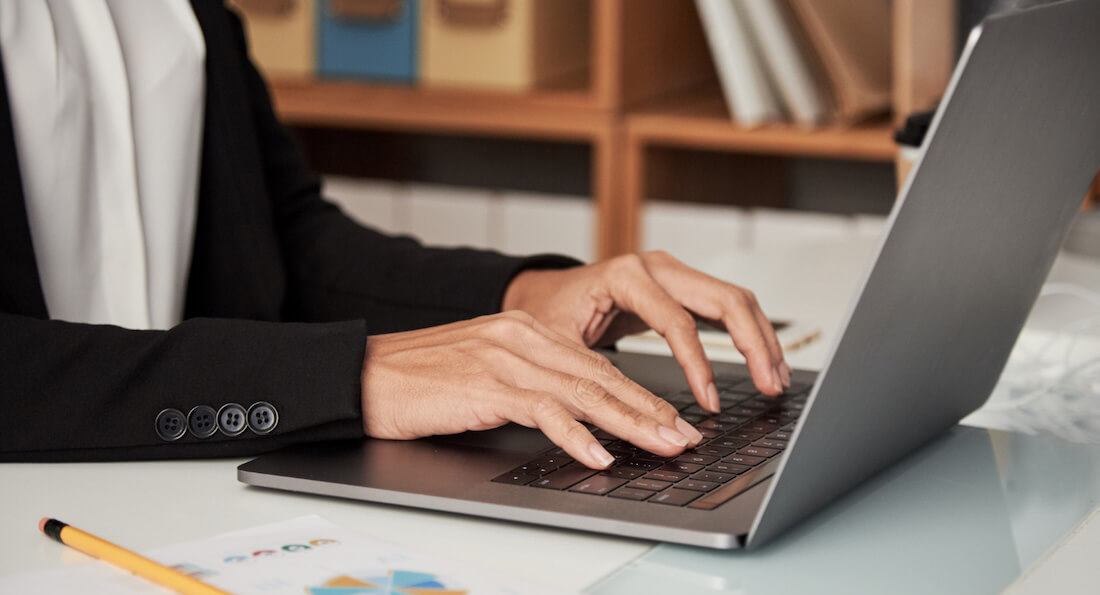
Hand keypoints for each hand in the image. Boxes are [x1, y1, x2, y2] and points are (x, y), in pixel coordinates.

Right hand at [360, 311, 703, 468]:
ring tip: (662, 446)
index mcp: (526, 332)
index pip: (596, 365)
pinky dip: (575, 434)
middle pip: (600, 377)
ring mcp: (505, 358)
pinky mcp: (485, 384)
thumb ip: (530, 386)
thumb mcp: (485, 374)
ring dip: (629, 423)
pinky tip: (599, 454)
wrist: (364, 375)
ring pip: (583, 391)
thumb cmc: (420, 381)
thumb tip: (577, 418)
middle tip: (684, 437)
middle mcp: (522, 338)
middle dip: (649, 410)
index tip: (671, 420)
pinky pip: (542, 410)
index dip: (639, 395)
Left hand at [502, 251, 789, 412]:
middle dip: (753, 345)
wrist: (542, 292)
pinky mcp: (680, 287)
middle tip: (769, 387)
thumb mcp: (559, 345)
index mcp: (626, 275)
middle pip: (724, 299)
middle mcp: (656, 266)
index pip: (677, 321)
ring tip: (775, 380)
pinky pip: (725, 306)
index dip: (698, 365)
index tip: (708, 403)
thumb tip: (624, 415)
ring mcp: (672, 272)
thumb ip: (591, 375)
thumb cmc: (547, 314)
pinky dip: (748, 334)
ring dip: (761, 339)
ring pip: (734, 299)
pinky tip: (763, 363)